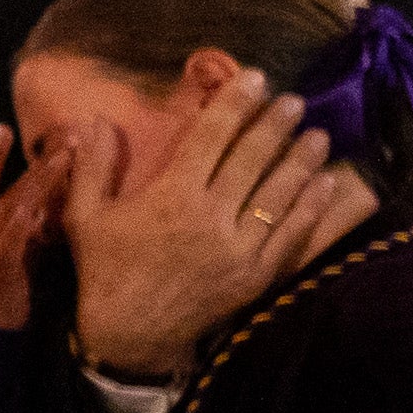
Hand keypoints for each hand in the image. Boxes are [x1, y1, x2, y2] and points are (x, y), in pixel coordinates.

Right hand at [0, 123, 76, 332]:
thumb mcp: (4, 245)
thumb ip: (22, 221)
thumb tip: (49, 194)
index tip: (2, 127)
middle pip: (8, 188)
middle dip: (38, 162)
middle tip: (63, 138)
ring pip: (15, 208)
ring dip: (41, 182)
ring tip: (64, 160)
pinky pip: (13, 243)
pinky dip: (23, 224)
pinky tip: (35, 208)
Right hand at [64, 72, 365, 377]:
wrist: (130, 335)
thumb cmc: (106, 271)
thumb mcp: (85, 217)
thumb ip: (93, 168)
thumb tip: (94, 120)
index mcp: (172, 196)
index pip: (211, 137)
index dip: (235, 104)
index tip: (256, 78)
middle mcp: (211, 216)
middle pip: (252, 159)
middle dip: (276, 125)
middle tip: (295, 100)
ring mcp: (239, 247)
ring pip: (279, 193)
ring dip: (301, 160)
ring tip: (318, 134)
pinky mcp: (256, 274)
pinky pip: (291, 233)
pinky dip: (311, 206)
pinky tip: (326, 185)